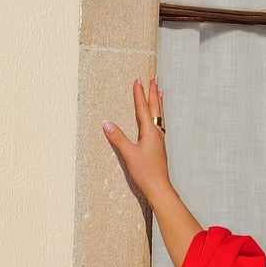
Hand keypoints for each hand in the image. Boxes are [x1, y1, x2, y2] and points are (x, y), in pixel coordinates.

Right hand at [102, 77, 170, 208]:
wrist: (159, 187)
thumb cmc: (145, 172)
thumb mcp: (129, 154)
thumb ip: (118, 138)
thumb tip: (106, 123)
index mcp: (150, 132)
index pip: (143, 108)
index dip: (140, 93)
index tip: (138, 79)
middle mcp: (157, 133)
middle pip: (155, 108)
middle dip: (153, 92)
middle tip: (154, 78)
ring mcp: (159, 139)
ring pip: (159, 115)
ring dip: (158, 101)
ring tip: (159, 92)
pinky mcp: (158, 146)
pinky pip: (159, 123)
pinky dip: (158, 114)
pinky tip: (157, 118)